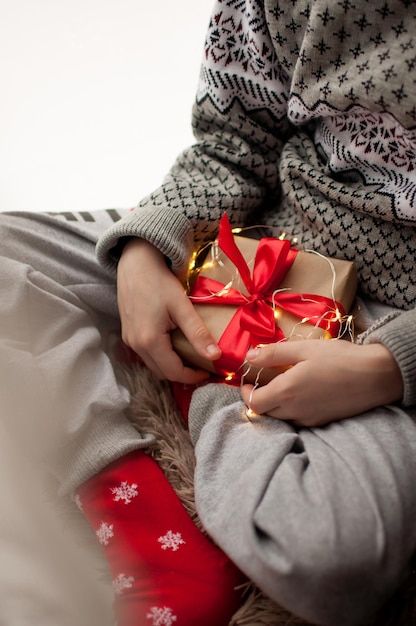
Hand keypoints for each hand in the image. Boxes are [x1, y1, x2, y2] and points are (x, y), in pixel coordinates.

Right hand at [117, 238, 220, 382]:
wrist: (135, 262)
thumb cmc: (159, 281)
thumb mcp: (182, 306)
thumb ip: (197, 333)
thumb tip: (215, 356)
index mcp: (149, 341)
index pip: (173, 372)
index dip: (193, 377)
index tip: (210, 371)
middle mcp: (135, 345)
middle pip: (162, 372)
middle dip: (183, 374)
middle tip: (203, 367)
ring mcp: (129, 340)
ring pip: (153, 365)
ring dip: (171, 366)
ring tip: (191, 358)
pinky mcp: (128, 333)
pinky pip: (146, 354)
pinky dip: (162, 357)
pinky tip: (175, 346)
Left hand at [241, 339, 403, 426]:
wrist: (376, 376)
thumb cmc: (339, 358)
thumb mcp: (303, 349)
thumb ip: (273, 354)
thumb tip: (249, 356)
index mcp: (286, 392)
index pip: (254, 403)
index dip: (245, 393)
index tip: (247, 381)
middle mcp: (295, 411)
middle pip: (265, 413)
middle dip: (259, 399)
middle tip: (262, 382)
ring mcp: (309, 419)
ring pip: (281, 418)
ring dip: (274, 405)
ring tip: (281, 385)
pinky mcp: (322, 422)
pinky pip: (298, 419)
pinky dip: (291, 409)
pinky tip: (301, 393)